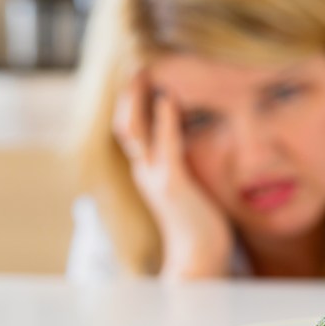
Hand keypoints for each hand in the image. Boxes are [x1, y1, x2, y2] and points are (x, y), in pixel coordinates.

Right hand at [112, 75, 233, 277]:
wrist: (199, 258)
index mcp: (149, 172)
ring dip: (137, 99)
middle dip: (128, 95)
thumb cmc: (200, 225)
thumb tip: (193, 148)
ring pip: (134, 131)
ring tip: (144, 73)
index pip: (133, 131)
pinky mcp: (172, 184)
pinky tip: (168, 99)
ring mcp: (155, 177)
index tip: (142, 78)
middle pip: (124, 125)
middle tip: (137, 67)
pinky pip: (165, 146)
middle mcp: (146, 172)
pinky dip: (165, 120)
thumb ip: (185, 166)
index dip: (133, 104)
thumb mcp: (190, 188)